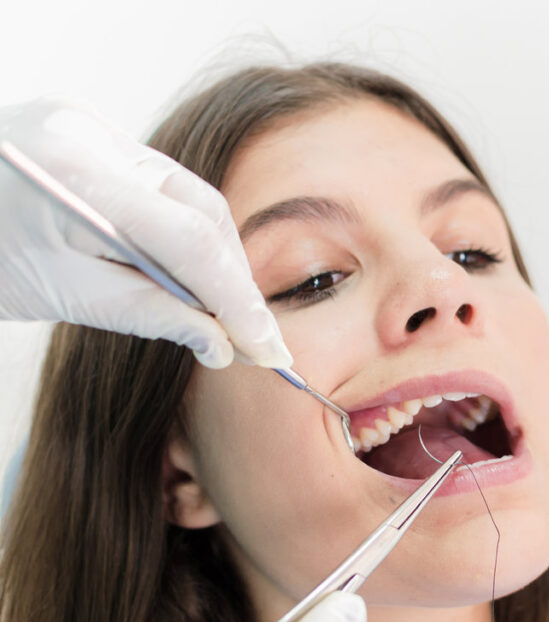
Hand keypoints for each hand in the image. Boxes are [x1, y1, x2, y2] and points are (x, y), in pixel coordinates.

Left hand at [0, 98, 290, 367]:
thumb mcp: (61, 294)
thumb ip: (148, 313)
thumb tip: (221, 344)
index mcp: (76, 174)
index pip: (189, 239)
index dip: (236, 298)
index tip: (265, 347)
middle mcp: (95, 136)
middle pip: (202, 213)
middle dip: (234, 281)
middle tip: (258, 340)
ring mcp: (98, 127)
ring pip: (193, 199)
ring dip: (217, 260)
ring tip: (230, 316)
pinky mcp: (100, 135)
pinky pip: (169, 188)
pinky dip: (190, 236)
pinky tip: (198, 276)